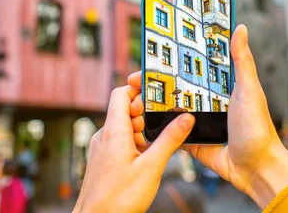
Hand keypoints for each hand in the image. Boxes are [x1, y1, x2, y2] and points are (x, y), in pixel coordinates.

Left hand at [73, 82, 194, 212]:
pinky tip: (145, 158)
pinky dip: (134, 143)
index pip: (122, 93)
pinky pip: (119, 141)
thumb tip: (185, 119)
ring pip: (123, 127)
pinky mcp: (103, 159)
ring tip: (155, 146)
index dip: (138, 87)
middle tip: (163, 122)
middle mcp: (104, 136)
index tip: (156, 88)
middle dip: (145, 113)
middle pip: (125, 109)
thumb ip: (169, 140)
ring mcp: (102, 148)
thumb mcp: (151, 168)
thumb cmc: (117, 200)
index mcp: (114, 131)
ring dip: (141, 131)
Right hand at [130, 25, 287, 208]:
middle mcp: (207, 101)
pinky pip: (171, 133)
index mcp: (220, 86)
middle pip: (176, 87)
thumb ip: (242, 61)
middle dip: (156, 82)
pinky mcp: (192, 141)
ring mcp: (198, 121)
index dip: (174, 60)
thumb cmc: (258, 128)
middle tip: (136, 78)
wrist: (256, 168)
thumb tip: (240, 28)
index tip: (153, 53)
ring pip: (170, 109)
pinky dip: (157, 129)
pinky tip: (140, 121)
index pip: (193, 67)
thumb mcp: (249, 90)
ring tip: (134, 98)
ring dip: (152, 104)